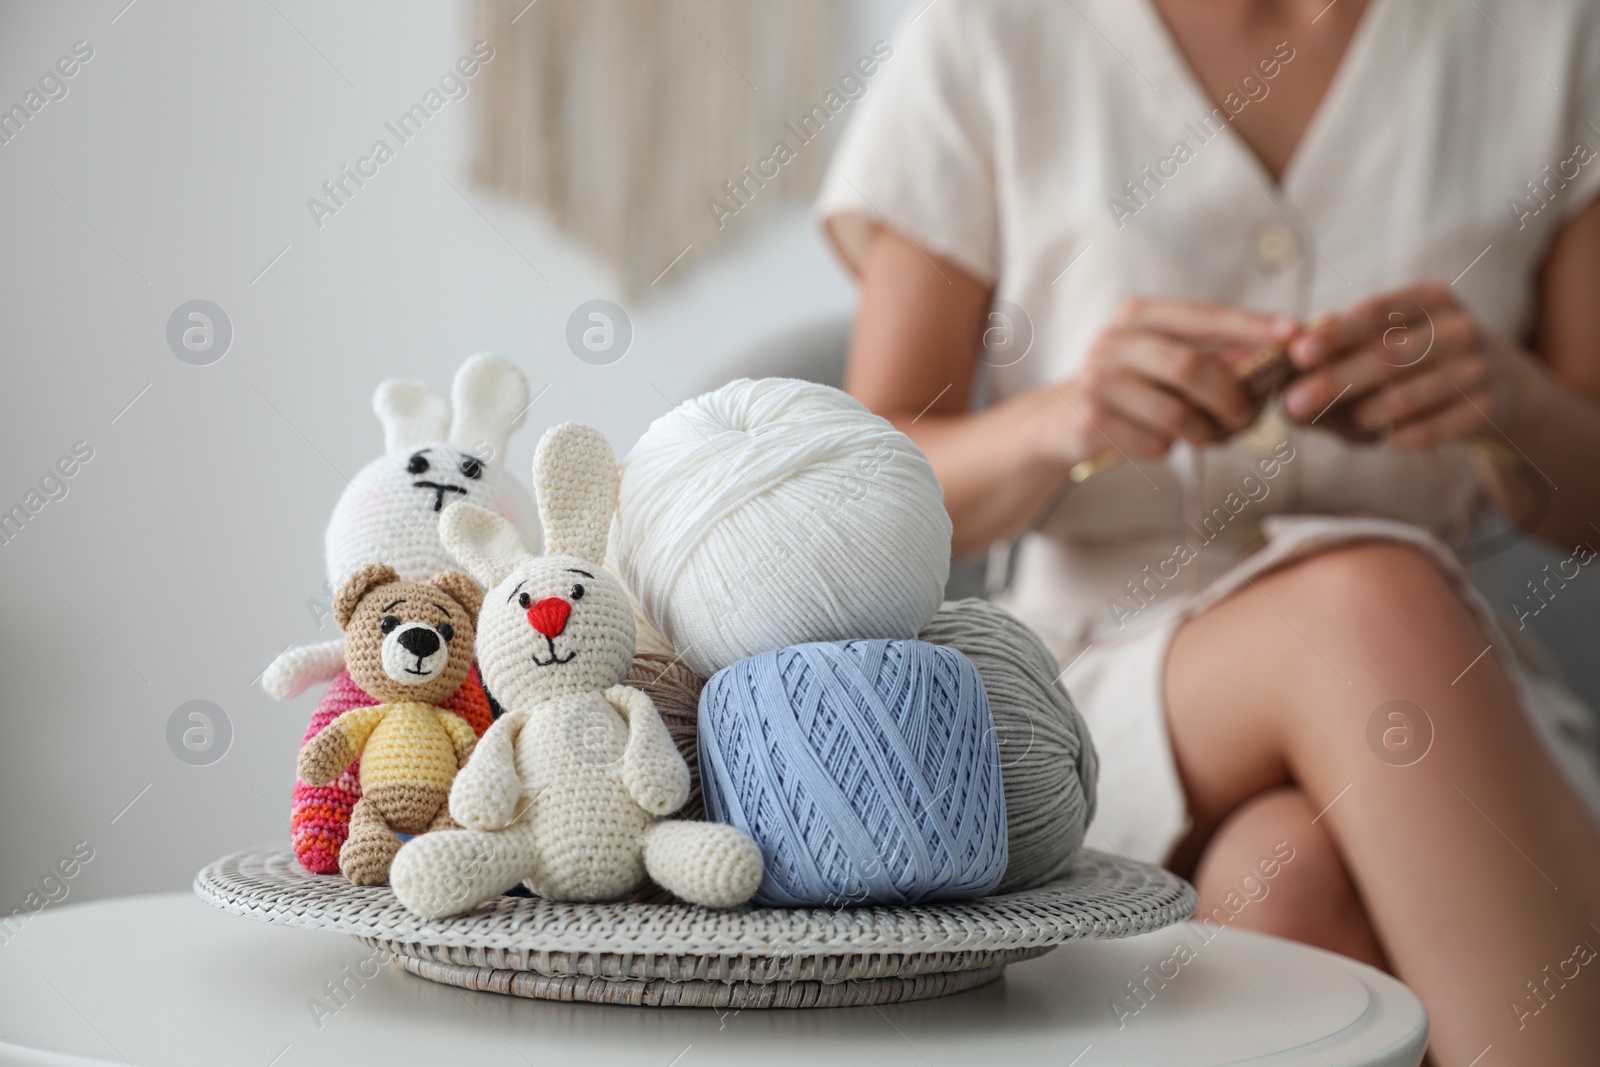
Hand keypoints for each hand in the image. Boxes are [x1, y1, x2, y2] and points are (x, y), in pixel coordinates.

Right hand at [1056, 297, 1296, 462]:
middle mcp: (1114, 340)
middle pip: (1190, 366)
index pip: (1204, 315)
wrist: (1057, 421)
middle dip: (1230, 396)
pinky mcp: (1090, 420)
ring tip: (1210, 439)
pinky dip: (1169, 449)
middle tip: (1249, 417)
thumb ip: (1209, 356)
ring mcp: (1098, 380)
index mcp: (1139, 315)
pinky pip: (1152, 442)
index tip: (1294, 332)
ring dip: (1204, 433)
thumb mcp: (1160, 360)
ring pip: (1174, 412)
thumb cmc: (1127, 389)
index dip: (1251, 324)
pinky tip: (1164, 445)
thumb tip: (1272, 357)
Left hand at [1283, 283, 1533, 446]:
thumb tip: (1292, 355)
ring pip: (1403, 399)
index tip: (1298, 354)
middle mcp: (1459, 329)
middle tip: (1293, 403)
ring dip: (1362, 415)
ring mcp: (1478, 369)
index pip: (1377, 312)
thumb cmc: (1424, 357)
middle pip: (1385, 358)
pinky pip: (1425, 431)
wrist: (1505, 385)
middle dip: (1333, 382)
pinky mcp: (1487, 410)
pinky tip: (1387, 437)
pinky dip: (1395, 437)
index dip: (1336, 334)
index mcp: (1431, 300)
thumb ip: (1347, 341)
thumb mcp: (1397, 334)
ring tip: (1348, 421)